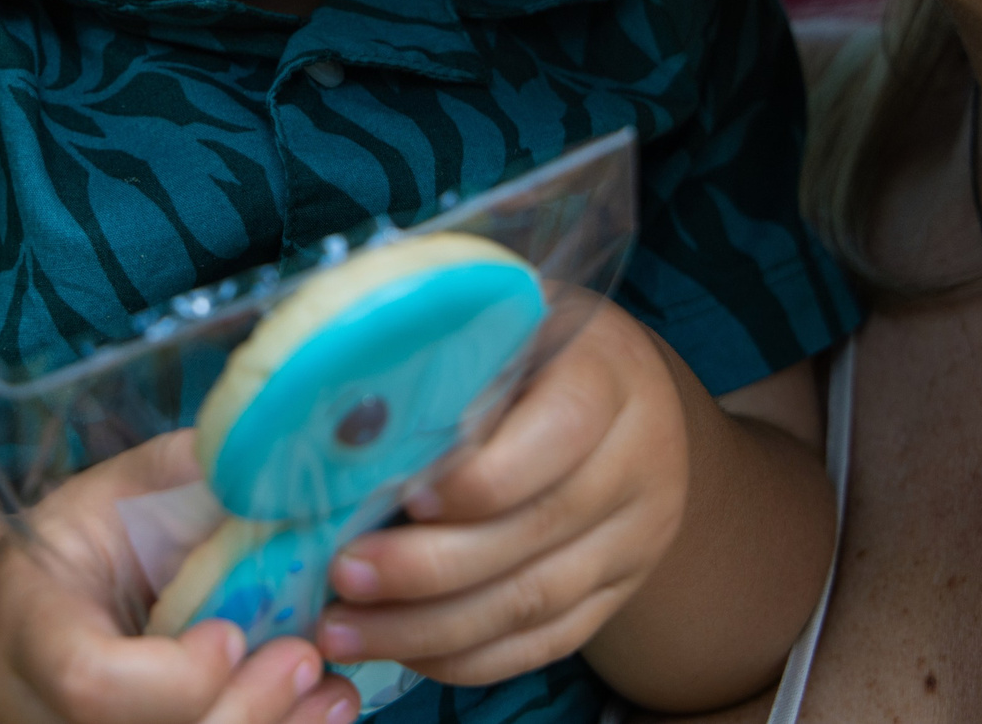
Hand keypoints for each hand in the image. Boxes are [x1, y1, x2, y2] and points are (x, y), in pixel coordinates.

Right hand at [0, 430, 364, 723]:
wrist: (20, 618)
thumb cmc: (77, 543)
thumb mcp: (119, 492)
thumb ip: (189, 479)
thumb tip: (283, 449)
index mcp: (30, 622)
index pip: (91, 683)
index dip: (176, 678)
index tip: (232, 634)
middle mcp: (36, 707)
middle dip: (243, 711)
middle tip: (304, 658)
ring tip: (328, 690)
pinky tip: (313, 713)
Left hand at [312, 298, 690, 686]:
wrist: (626, 398)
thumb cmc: (535, 348)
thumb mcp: (506, 325)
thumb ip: (452, 362)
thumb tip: (351, 423)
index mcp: (609, 378)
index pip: (561, 431)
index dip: (484, 474)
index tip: (405, 495)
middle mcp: (637, 462)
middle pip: (538, 530)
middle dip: (430, 566)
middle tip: (344, 573)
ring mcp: (634, 538)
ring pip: (535, 601)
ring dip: (431, 626)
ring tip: (347, 628)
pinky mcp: (617, 593)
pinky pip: (544, 643)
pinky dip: (468, 657)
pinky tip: (401, 649)